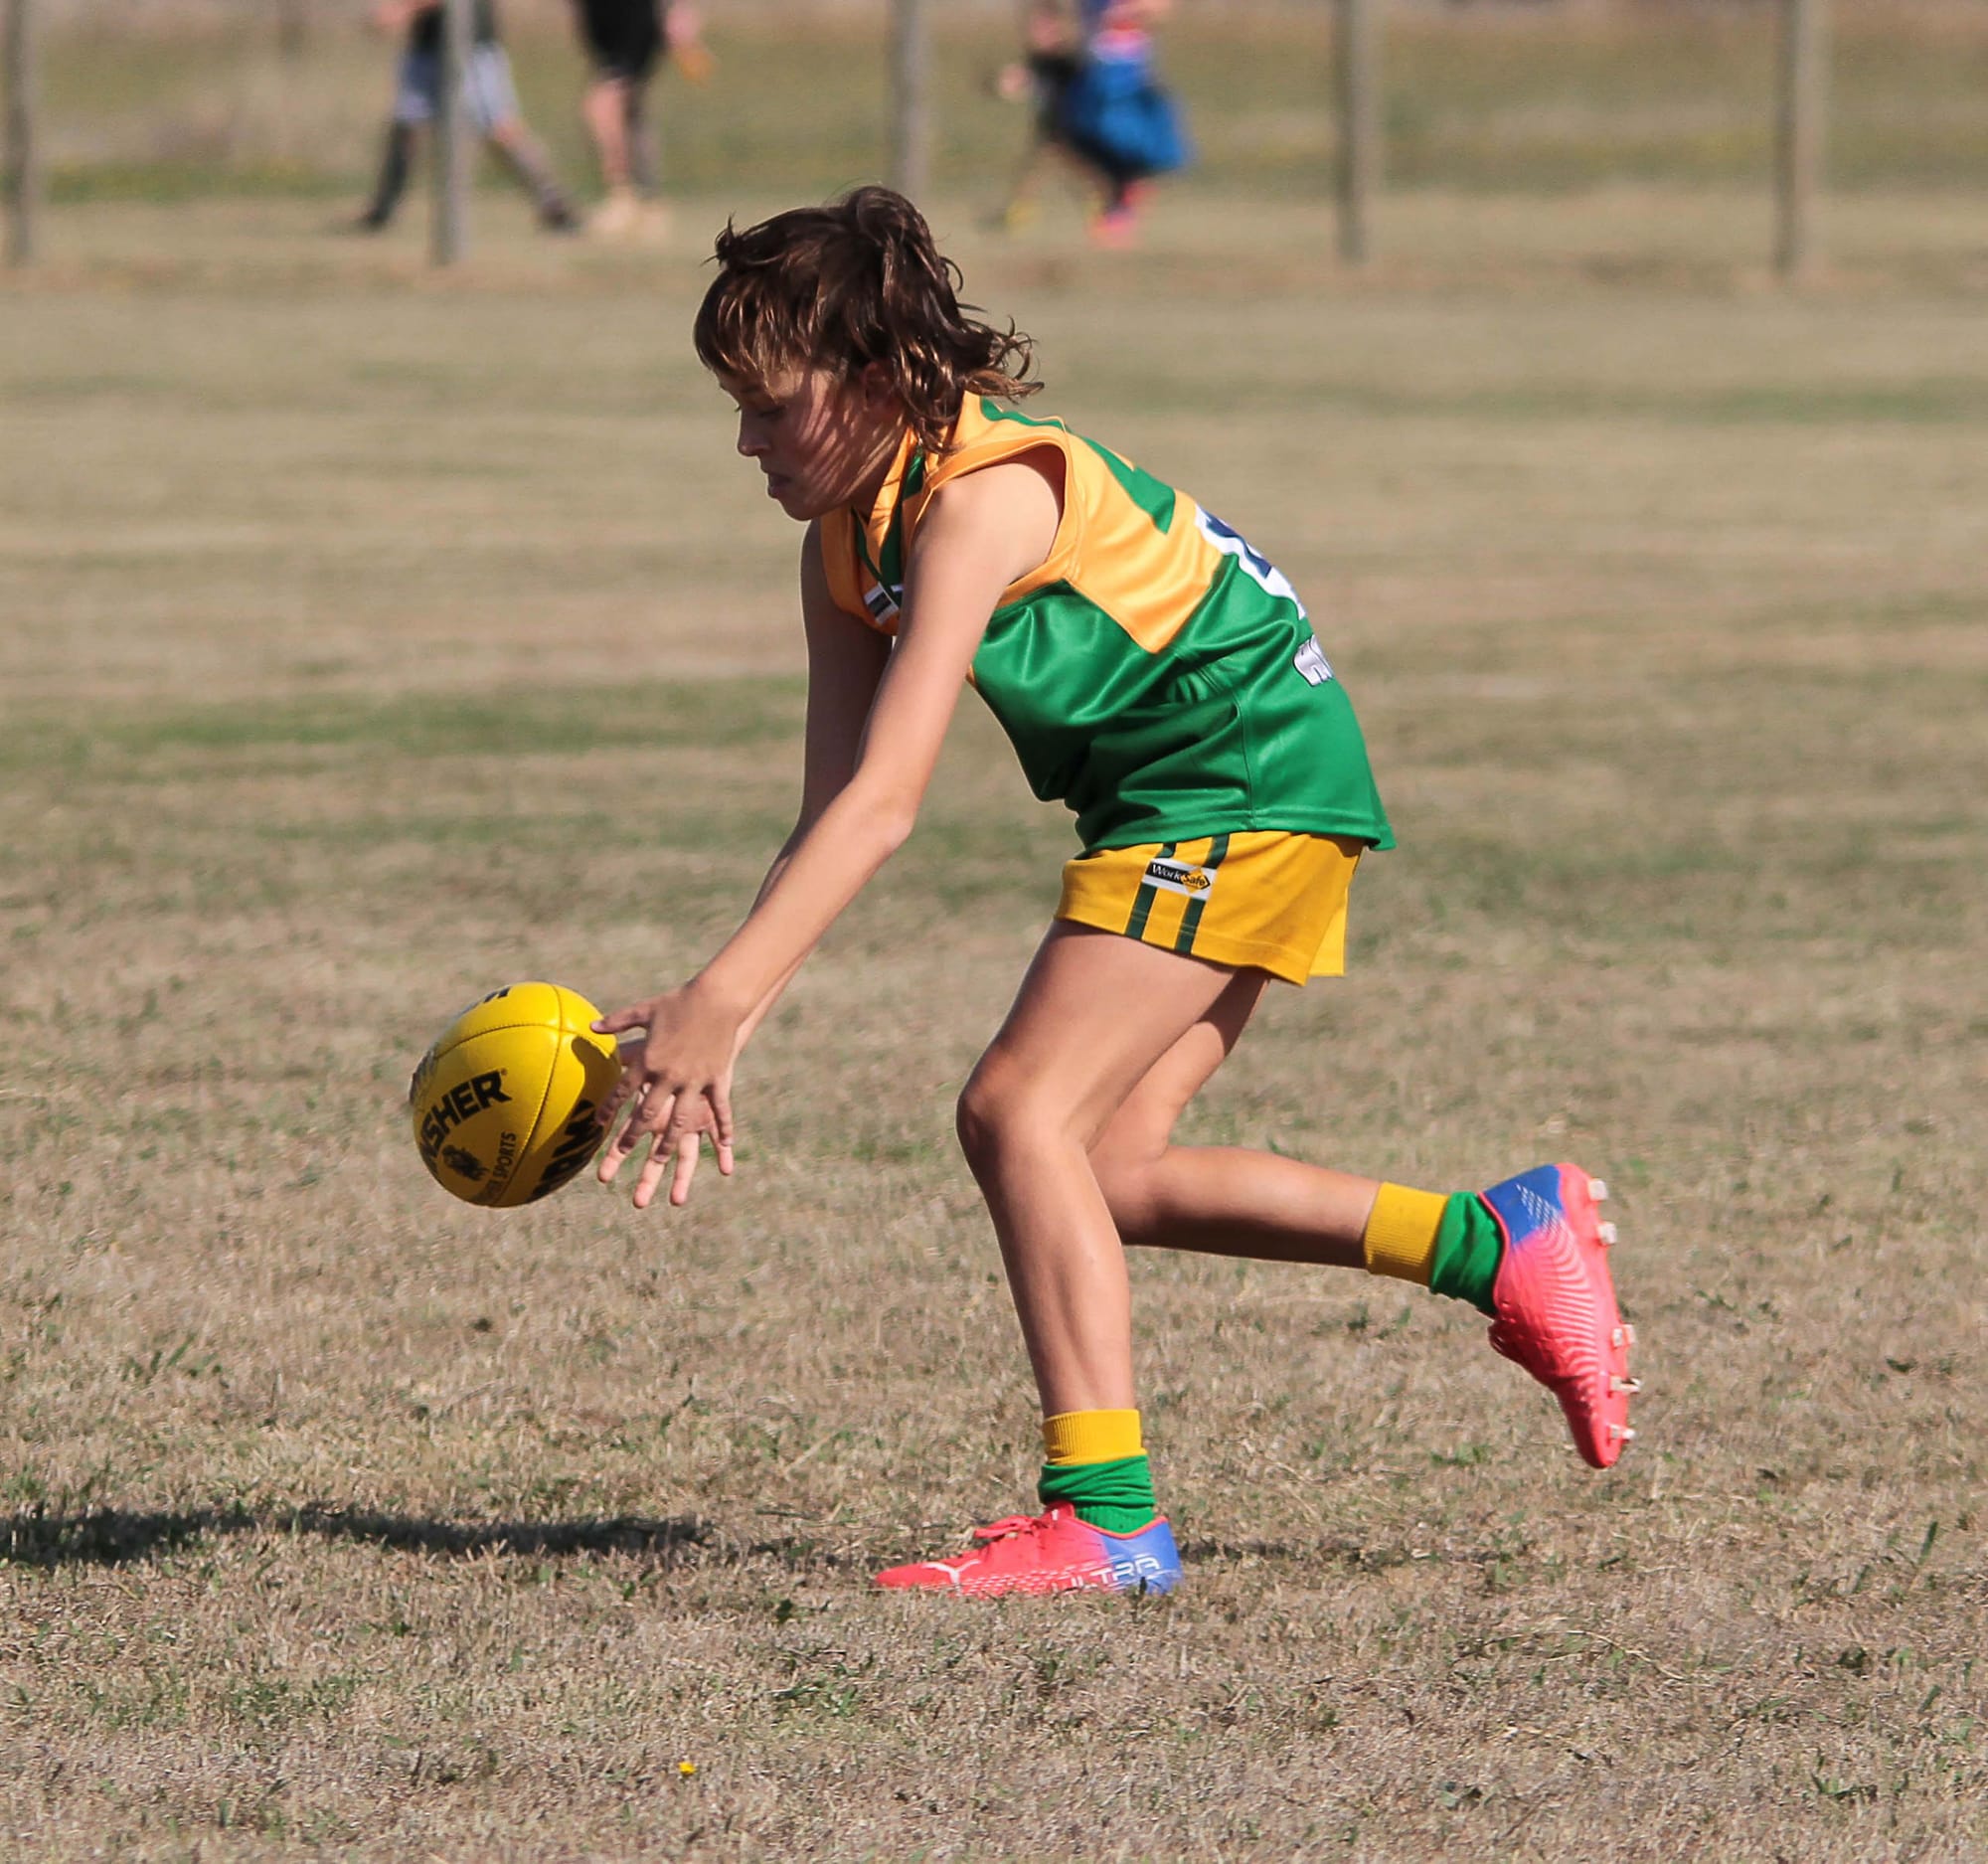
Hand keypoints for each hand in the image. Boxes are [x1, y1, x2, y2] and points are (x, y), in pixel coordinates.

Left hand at [590, 984, 739, 1209]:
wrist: (716, 998)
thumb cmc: (679, 1001)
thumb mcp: (645, 1010)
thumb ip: (618, 1022)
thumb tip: (592, 1027)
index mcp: (649, 1060)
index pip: (622, 1090)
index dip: (608, 1108)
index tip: (598, 1123)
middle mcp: (668, 1075)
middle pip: (646, 1113)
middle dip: (632, 1137)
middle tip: (620, 1154)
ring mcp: (694, 1080)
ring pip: (679, 1120)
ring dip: (669, 1143)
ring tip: (661, 1161)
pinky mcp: (716, 1079)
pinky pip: (720, 1109)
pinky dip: (724, 1128)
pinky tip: (727, 1147)